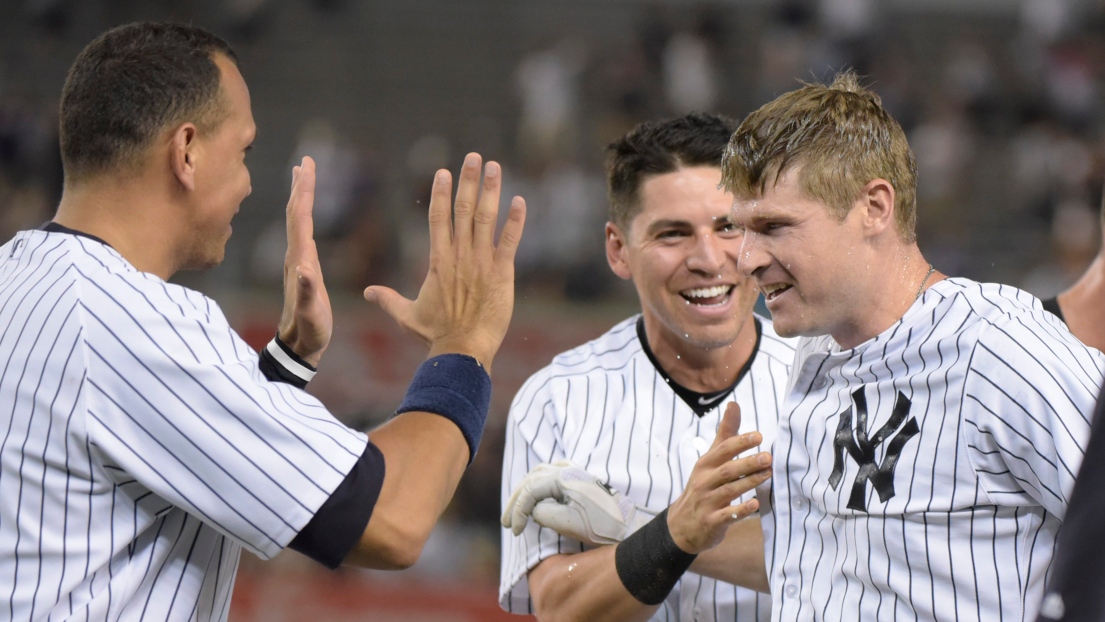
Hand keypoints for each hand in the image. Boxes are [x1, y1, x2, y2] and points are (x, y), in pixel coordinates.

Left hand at [277, 157, 331, 366]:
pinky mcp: (301, 266)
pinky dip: (304, 214)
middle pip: (296, 213)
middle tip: (306, 161)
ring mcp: (296, 260)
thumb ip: (308, 292)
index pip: (302, 218)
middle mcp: (295, 255)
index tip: (308, 166)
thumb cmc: (309, 330)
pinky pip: (302, 232)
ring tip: (303, 176)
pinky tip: (306, 213)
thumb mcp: (311, 313)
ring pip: (297, 220)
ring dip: (301, 196)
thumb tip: (305, 268)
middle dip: (302, 185)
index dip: (305, 191)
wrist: (297, 345)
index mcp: (299, 260)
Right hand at [364, 153, 525, 371]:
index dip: (441, 192)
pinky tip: (521, 201)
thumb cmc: (435, 335)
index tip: (444, 171)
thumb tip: (368, 292)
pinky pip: (510, 241)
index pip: (438, 218)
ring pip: (486, 218)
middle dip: (468, 180)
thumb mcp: (407, 316)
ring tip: (494, 166)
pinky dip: (516, 221)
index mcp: (438, 260)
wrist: (462, 350)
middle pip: (463, 209)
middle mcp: (459, 255)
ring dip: (490, 190)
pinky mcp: (501, 273)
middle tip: (474, 156)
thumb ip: (388, 299)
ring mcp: (481, 262)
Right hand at [501, 461, 655, 544]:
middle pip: (531, 479)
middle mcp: (568, 469)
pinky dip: (538, 484)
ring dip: (525, 491)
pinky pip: (552, 473)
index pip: (530, 490)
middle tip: (507, 524)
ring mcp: (575, 471)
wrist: (630, 525)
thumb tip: (533, 509)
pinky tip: (536, 493)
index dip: (518, 512)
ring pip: (540, 473)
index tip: (516, 532)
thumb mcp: (568, 523)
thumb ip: (543, 513)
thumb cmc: (603, 526)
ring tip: (517, 510)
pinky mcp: (580, 478)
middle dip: (516, 501)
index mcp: (564, 477)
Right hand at [666, 402, 771, 553]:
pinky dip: (741, 510)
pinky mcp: (711, 522)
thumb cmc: (702, 487)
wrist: (682, 525)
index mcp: (705, 465)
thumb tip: (734, 404)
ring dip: (749, 483)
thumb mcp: (709, 461)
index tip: (759, 436)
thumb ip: (725, 435)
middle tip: (768, 457)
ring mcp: (707, 502)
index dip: (739, 442)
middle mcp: (704, 482)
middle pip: (726, 470)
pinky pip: (727, 516)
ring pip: (729, 491)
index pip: (722, 450)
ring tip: (768, 475)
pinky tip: (756, 504)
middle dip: (747, 463)